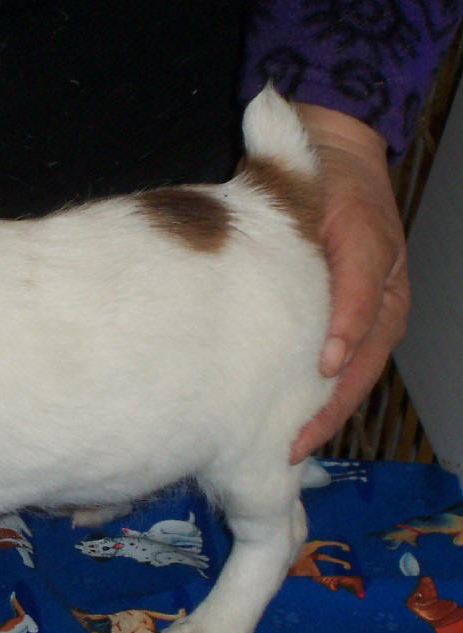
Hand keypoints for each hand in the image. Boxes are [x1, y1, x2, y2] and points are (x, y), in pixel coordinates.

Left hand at [289, 103, 409, 462]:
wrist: (327, 155)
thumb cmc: (340, 190)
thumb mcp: (354, 232)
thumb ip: (351, 288)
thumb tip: (332, 354)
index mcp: (383, 296)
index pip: (358, 361)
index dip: (330, 398)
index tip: (297, 427)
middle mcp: (372, 313)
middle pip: (349, 379)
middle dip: (320, 418)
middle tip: (285, 453)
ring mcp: (351, 315)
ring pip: (336, 375)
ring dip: (312, 410)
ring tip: (280, 445)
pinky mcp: (326, 310)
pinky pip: (320, 357)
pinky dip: (300, 385)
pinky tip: (275, 408)